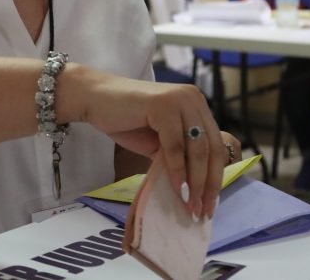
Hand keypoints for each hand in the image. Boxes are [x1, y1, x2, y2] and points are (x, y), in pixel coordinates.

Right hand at [73, 72, 232, 220]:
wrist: (93, 99)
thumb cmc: (125, 120)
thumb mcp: (159, 141)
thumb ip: (179, 155)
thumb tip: (197, 189)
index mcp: (197, 105)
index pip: (216, 145)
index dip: (216, 177)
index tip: (210, 204)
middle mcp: (194, 99)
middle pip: (211, 148)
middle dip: (208, 184)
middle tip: (202, 211)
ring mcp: (180, 99)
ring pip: (197, 148)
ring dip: (195, 182)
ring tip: (191, 205)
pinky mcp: (163, 105)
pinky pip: (175, 145)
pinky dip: (177, 170)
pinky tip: (178, 189)